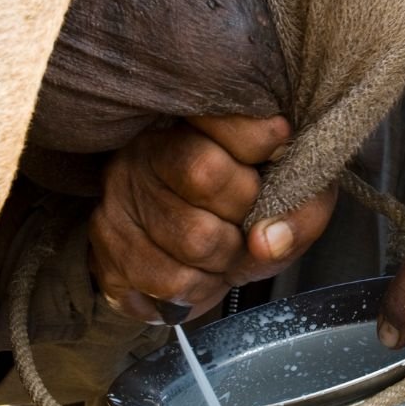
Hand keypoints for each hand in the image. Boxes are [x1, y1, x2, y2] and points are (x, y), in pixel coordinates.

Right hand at [88, 115, 336, 323]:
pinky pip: (170, 281)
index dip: (259, 140)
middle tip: (246, 219)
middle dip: (243, 210)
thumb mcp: (289, 202)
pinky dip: (201, 289)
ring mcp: (118, 196)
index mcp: (192, 122)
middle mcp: (146, 150)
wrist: (180, 265)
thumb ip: (299, 212)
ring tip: (225, 252)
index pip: (221, 117)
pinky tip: (200, 274)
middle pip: (206, 173)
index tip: (277, 150)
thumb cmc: (242, 218)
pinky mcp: (104, 246)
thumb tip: (267, 241)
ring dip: (226, 259)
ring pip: (193, 238)